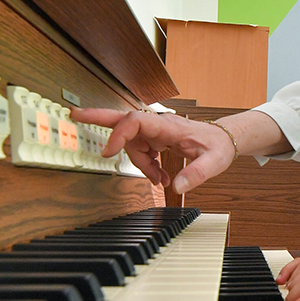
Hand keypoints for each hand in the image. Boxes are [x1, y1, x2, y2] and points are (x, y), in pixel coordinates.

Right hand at [68, 108, 234, 192]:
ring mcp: (156, 131)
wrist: (225, 139)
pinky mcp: (156, 138)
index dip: (119, 135)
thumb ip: (197, 173)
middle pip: (123, 118)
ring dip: (140, 164)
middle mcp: (159, 125)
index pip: (136, 122)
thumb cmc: (219, 145)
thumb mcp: (214, 162)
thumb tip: (177, 185)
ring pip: (133, 145)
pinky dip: (145, 164)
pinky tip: (159, 174)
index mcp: (169, 126)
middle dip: (98, 117)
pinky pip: (141, 150)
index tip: (109, 152)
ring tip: (160, 178)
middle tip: (74, 115)